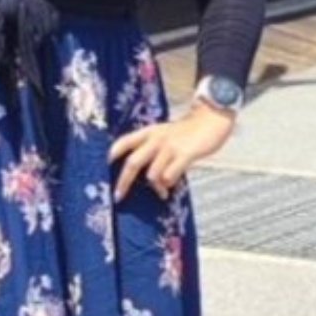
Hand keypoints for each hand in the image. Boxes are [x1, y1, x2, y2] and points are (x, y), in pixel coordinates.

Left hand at [108, 104, 236, 201]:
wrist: (211, 119)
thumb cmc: (186, 132)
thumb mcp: (164, 133)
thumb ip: (151, 148)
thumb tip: (139, 172)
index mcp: (149, 132)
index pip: (125, 141)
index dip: (113, 153)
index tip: (105, 167)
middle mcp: (157, 139)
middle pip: (133, 162)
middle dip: (124, 182)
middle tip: (118, 196)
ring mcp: (171, 147)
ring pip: (152, 174)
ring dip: (155, 188)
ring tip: (161, 193)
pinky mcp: (186, 154)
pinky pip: (170, 175)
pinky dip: (168, 184)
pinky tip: (170, 186)